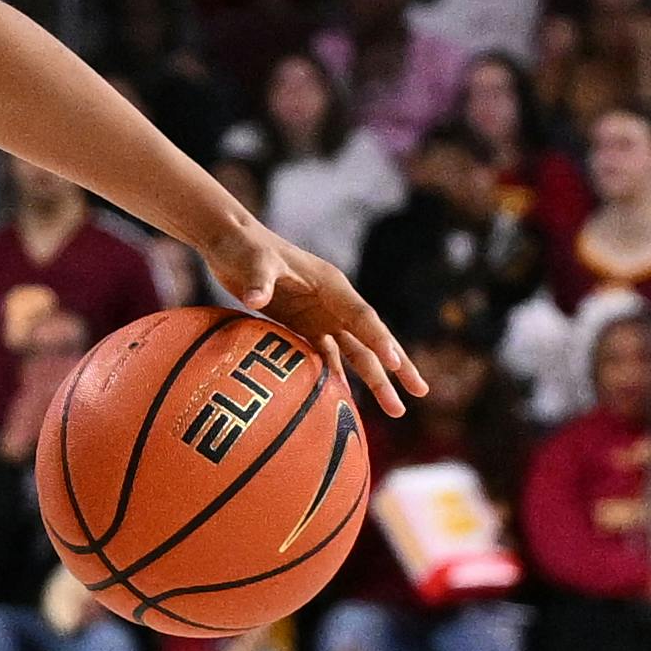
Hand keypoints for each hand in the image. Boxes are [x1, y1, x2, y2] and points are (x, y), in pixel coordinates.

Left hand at [200, 221, 422, 411]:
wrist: (230, 241)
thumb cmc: (244, 246)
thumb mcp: (253, 261)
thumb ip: (259, 280)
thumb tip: (255, 297)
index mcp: (331, 285)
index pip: (361, 317)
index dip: (377, 339)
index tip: (394, 362)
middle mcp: (333, 303)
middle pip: (371, 339)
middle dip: (396, 366)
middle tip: (421, 392)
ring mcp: (320, 315)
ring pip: (354, 352)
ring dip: (374, 379)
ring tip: (395, 409)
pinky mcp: (302, 324)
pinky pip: (326, 354)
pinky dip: (336, 374)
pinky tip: (344, 396)